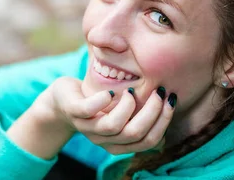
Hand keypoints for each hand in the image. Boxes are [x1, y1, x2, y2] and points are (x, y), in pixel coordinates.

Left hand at [47, 77, 175, 153]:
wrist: (61, 100)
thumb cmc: (97, 103)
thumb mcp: (121, 109)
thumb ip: (140, 113)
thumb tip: (171, 106)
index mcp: (119, 143)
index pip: (149, 141)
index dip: (164, 122)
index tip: (171, 100)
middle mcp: (104, 140)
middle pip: (135, 134)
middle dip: (152, 113)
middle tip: (159, 92)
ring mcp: (87, 127)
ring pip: (114, 126)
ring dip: (128, 107)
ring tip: (133, 91)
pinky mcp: (74, 112)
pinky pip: (88, 111)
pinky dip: (102, 102)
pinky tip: (112, 91)